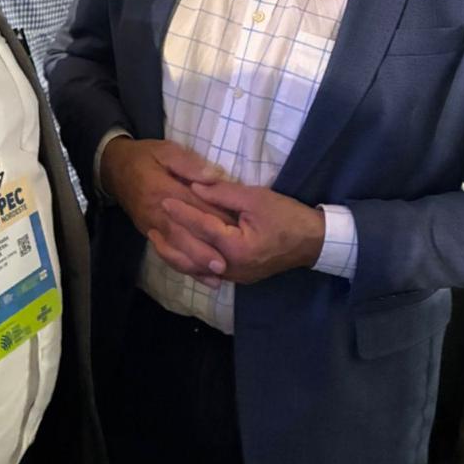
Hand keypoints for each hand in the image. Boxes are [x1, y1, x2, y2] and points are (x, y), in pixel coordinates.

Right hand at [100, 137, 232, 285]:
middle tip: (223, 266)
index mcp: (164, 189)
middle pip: (181, 236)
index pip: (193, 207)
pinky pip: (165, 253)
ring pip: (173, 250)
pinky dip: (182, 267)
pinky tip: (199, 276)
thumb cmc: (145, 157)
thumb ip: (189, 163)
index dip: (214, 219)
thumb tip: (214, 176)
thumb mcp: (166, 150)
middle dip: (202, 252)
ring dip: (194, 265)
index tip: (236, 231)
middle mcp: (157, 212)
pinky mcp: (148, 233)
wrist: (114, 168)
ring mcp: (151, 225)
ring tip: (216, 278)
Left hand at [160, 180, 325, 284]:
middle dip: (171, 238)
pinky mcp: (238, 277)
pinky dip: (192, 259)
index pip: (202, 227)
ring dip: (177, 252)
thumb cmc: (287, 216)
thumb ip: (223, 193)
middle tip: (150, 222)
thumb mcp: (256, 198)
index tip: (163, 200)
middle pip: (193, 254)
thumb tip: (195, 186)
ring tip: (157, 237)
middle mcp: (232, 267)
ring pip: (198, 266)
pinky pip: (208, 269)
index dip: (181, 212)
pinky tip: (180, 249)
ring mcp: (235, 276)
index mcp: (236, 247)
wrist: (313, 242)